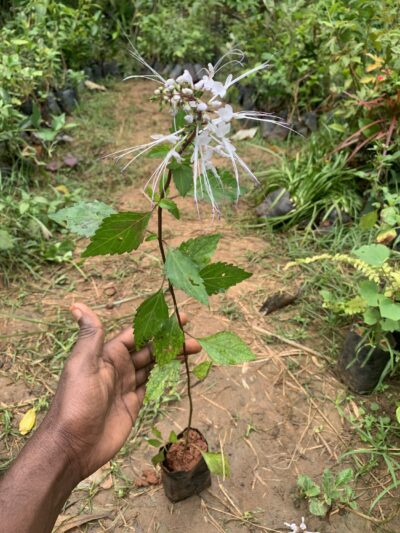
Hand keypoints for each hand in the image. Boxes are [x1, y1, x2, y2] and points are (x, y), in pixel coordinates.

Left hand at [41, 302, 200, 480]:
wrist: (73, 446)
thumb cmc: (76, 402)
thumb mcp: (82, 364)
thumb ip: (90, 336)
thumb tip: (76, 304)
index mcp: (108, 354)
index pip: (138, 333)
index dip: (159, 325)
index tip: (181, 318)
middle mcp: (118, 366)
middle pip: (150, 348)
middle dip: (171, 340)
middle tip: (194, 337)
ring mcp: (126, 385)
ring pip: (153, 364)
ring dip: (172, 355)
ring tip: (194, 349)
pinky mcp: (132, 403)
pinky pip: (151, 383)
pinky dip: (165, 374)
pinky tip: (177, 368)